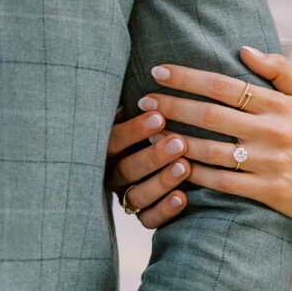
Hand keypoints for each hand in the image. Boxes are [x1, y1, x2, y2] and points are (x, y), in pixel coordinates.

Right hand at [106, 105, 189, 228]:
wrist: (149, 154)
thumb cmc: (144, 124)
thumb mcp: (135, 108)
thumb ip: (136, 98)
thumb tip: (152, 71)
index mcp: (106, 146)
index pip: (113, 140)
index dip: (134, 129)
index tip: (159, 116)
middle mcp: (111, 172)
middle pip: (127, 169)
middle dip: (153, 156)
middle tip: (179, 143)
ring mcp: (125, 195)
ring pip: (137, 196)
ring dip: (161, 182)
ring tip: (185, 167)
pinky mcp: (141, 214)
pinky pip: (148, 219)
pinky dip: (164, 210)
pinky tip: (183, 198)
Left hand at [138, 48, 291, 222]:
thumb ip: (277, 69)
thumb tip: (243, 49)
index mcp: (277, 104)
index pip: (223, 85)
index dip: (188, 77)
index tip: (159, 71)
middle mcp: (271, 131)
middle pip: (210, 114)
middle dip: (172, 106)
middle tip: (143, 101)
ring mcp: (268, 162)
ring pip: (210, 150)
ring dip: (176, 141)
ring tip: (150, 133)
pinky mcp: (267, 191)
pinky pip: (222, 182)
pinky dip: (195, 174)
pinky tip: (174, 166)